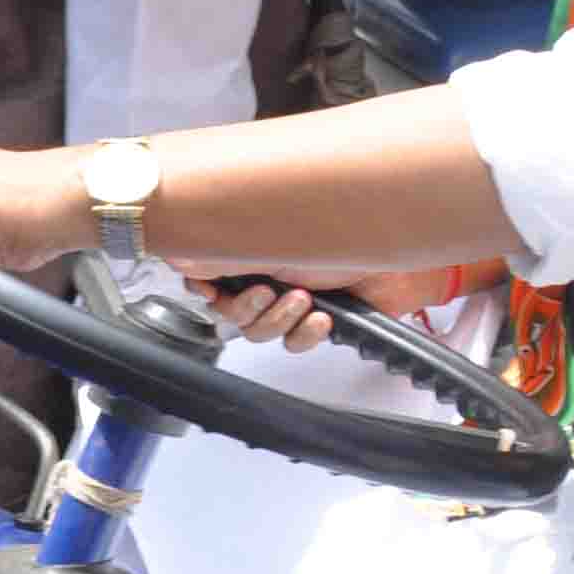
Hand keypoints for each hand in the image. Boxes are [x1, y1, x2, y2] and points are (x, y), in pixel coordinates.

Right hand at [193, 262, 490, 353]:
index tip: (210, 291)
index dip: (206, 291)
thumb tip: (178, 253)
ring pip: (262, 332)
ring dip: (280, 320)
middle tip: (269, 292)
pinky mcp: (316, 321)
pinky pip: (294, 343)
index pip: (208, 278)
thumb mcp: (273, 236)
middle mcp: (268, 273)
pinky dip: (306, 335)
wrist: (396, 259)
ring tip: (306, 300)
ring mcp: (292, 299)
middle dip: (249, 308)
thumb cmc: (343, 230)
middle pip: (232, 313)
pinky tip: (324, 319)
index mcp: (251, 248)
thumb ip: (224, 249)